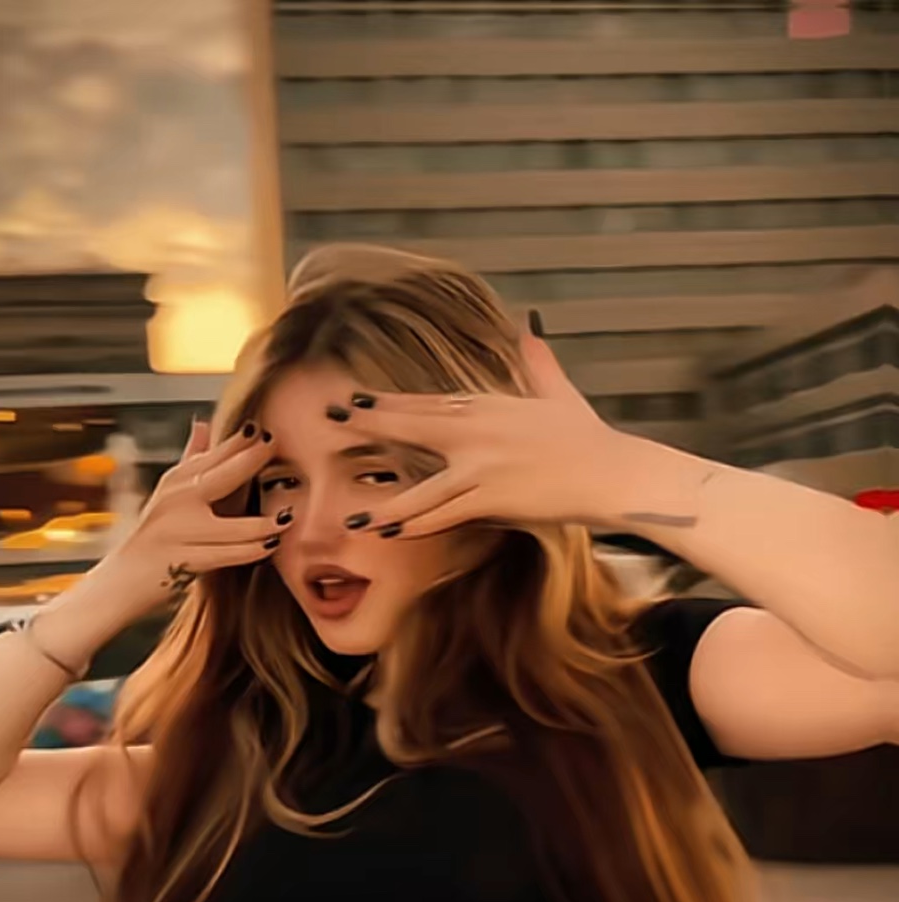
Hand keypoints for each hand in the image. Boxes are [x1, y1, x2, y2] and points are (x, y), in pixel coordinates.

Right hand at [107, 418, 289, 611]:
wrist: (123, 578)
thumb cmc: (155, 534)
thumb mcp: (170, 492)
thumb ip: (191, 459)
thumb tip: (203, 423)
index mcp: (176, 482)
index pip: (212, 455)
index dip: (239, 440)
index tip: (264, 428)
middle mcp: (175, 502)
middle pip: (219, 477)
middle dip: (250, 460)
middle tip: (275, 446)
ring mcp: (177, 532)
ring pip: (230, 526)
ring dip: (262, 523)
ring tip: (287, 517)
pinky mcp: (180, 562)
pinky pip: (224, 555)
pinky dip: (250, 551)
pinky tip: (270, 545)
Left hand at [336, 332, 629, 537]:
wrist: (615, 472)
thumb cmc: (589, 438)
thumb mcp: (559, 393)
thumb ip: (537, 362)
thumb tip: (528, 326)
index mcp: (490, 406)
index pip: (428, 403)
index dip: (388, 403)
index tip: (356, 401)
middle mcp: (479, 431)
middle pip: (413, 426)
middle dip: (370, 425)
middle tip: (331, 422)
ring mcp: (484, 465)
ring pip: (422, 486)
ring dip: (387, 501)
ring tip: (354, 515)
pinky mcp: (494, 497)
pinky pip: (446, 514)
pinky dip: (417, 524)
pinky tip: (392, 532)